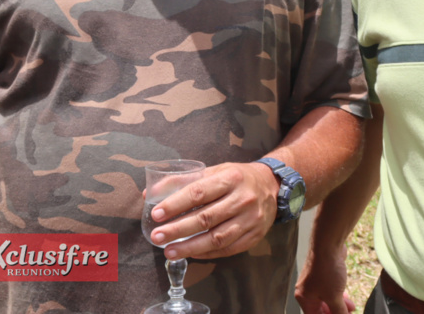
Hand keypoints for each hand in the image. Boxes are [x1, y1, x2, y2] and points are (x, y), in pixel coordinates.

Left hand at [147, 161, 278, 259]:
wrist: (272, 185)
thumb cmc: (238, 177)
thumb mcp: (215, 170)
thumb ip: (185, 180)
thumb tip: (151, 192)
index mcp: (231, 178)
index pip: (199, 192)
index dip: (176, 204)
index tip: (157, 214)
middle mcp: (243, 199)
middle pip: (206, 218)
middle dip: (178, 229)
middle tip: (157, 236)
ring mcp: (251, 219)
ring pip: (217, 238)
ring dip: (190, 247)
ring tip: (169, 251)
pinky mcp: (254, 235)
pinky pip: (227, 249)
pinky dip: (207, 253)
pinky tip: (191, 253)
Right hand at [295, 245, 355, 313]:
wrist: (328, 245)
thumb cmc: (326, 270)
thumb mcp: (333, 296)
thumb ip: (339, 311)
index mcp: (304, 297)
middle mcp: (307, 290)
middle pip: (321, 309)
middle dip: (335, 312)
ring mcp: (316, 281)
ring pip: (327, 299)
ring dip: (339, 305)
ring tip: (351, 309)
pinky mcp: (324, 273)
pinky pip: (331, 289)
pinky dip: (339, 296)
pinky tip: (348, 300)